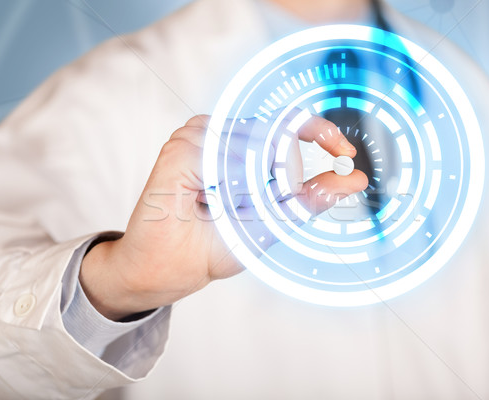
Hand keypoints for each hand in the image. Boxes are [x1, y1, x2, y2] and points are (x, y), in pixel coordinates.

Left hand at [79, 114, 366, 319]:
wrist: (142, 269)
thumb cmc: (176, 260)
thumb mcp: (243, 241)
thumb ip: (298, 208)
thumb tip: (347, 183)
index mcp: (193, 152)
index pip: (270, 131)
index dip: (316, 137)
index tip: (344, 155)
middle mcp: (194, 135)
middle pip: (270, 136)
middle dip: (286, 178)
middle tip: (262, 216)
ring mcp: (197, 138)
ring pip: (264, 143)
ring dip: (271, 182)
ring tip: (241, 215)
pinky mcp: (204, 148)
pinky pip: (251, 150)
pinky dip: (262, 178)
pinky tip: (240, 204)